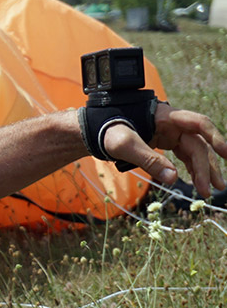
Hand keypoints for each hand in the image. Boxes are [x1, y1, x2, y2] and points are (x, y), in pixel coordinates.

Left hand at [102, 102, 226, 196]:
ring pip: (194, 152)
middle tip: (211, 189)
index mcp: (165, 116)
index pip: (199, 123)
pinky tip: (197, 182)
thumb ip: (149, 160)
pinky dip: (191, 169)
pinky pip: (184, 156)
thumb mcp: (124, 145)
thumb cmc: (106, 132)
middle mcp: (172, 123)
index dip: (216, 137)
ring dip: (203, 171)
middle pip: (198, 144)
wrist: (92, 131)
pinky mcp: (165, 142)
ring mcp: (170, 133)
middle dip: (206, 167)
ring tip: (209, 190)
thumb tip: (173, 178)